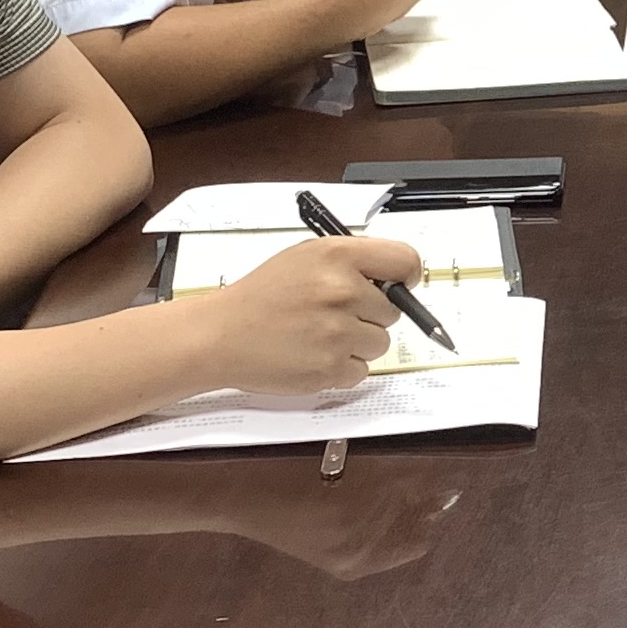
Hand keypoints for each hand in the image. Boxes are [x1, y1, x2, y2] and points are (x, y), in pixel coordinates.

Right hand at [200, 235, 403, 393]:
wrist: (221, 334)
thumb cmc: (262, 297)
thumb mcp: (306, 257)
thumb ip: (352, 262)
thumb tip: (396, 277)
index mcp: (338, 256)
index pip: (405, 261)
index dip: (405, 277)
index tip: (398, 286)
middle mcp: (342, 291)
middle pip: (393, 311)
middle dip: (369, 315)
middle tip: (332, 314)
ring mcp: (338, 333)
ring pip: (380, 343)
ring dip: (356, 343)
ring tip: (319, 335)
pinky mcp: (330, 369)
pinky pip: (361, 371)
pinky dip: (342, 368)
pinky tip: (314, 354)